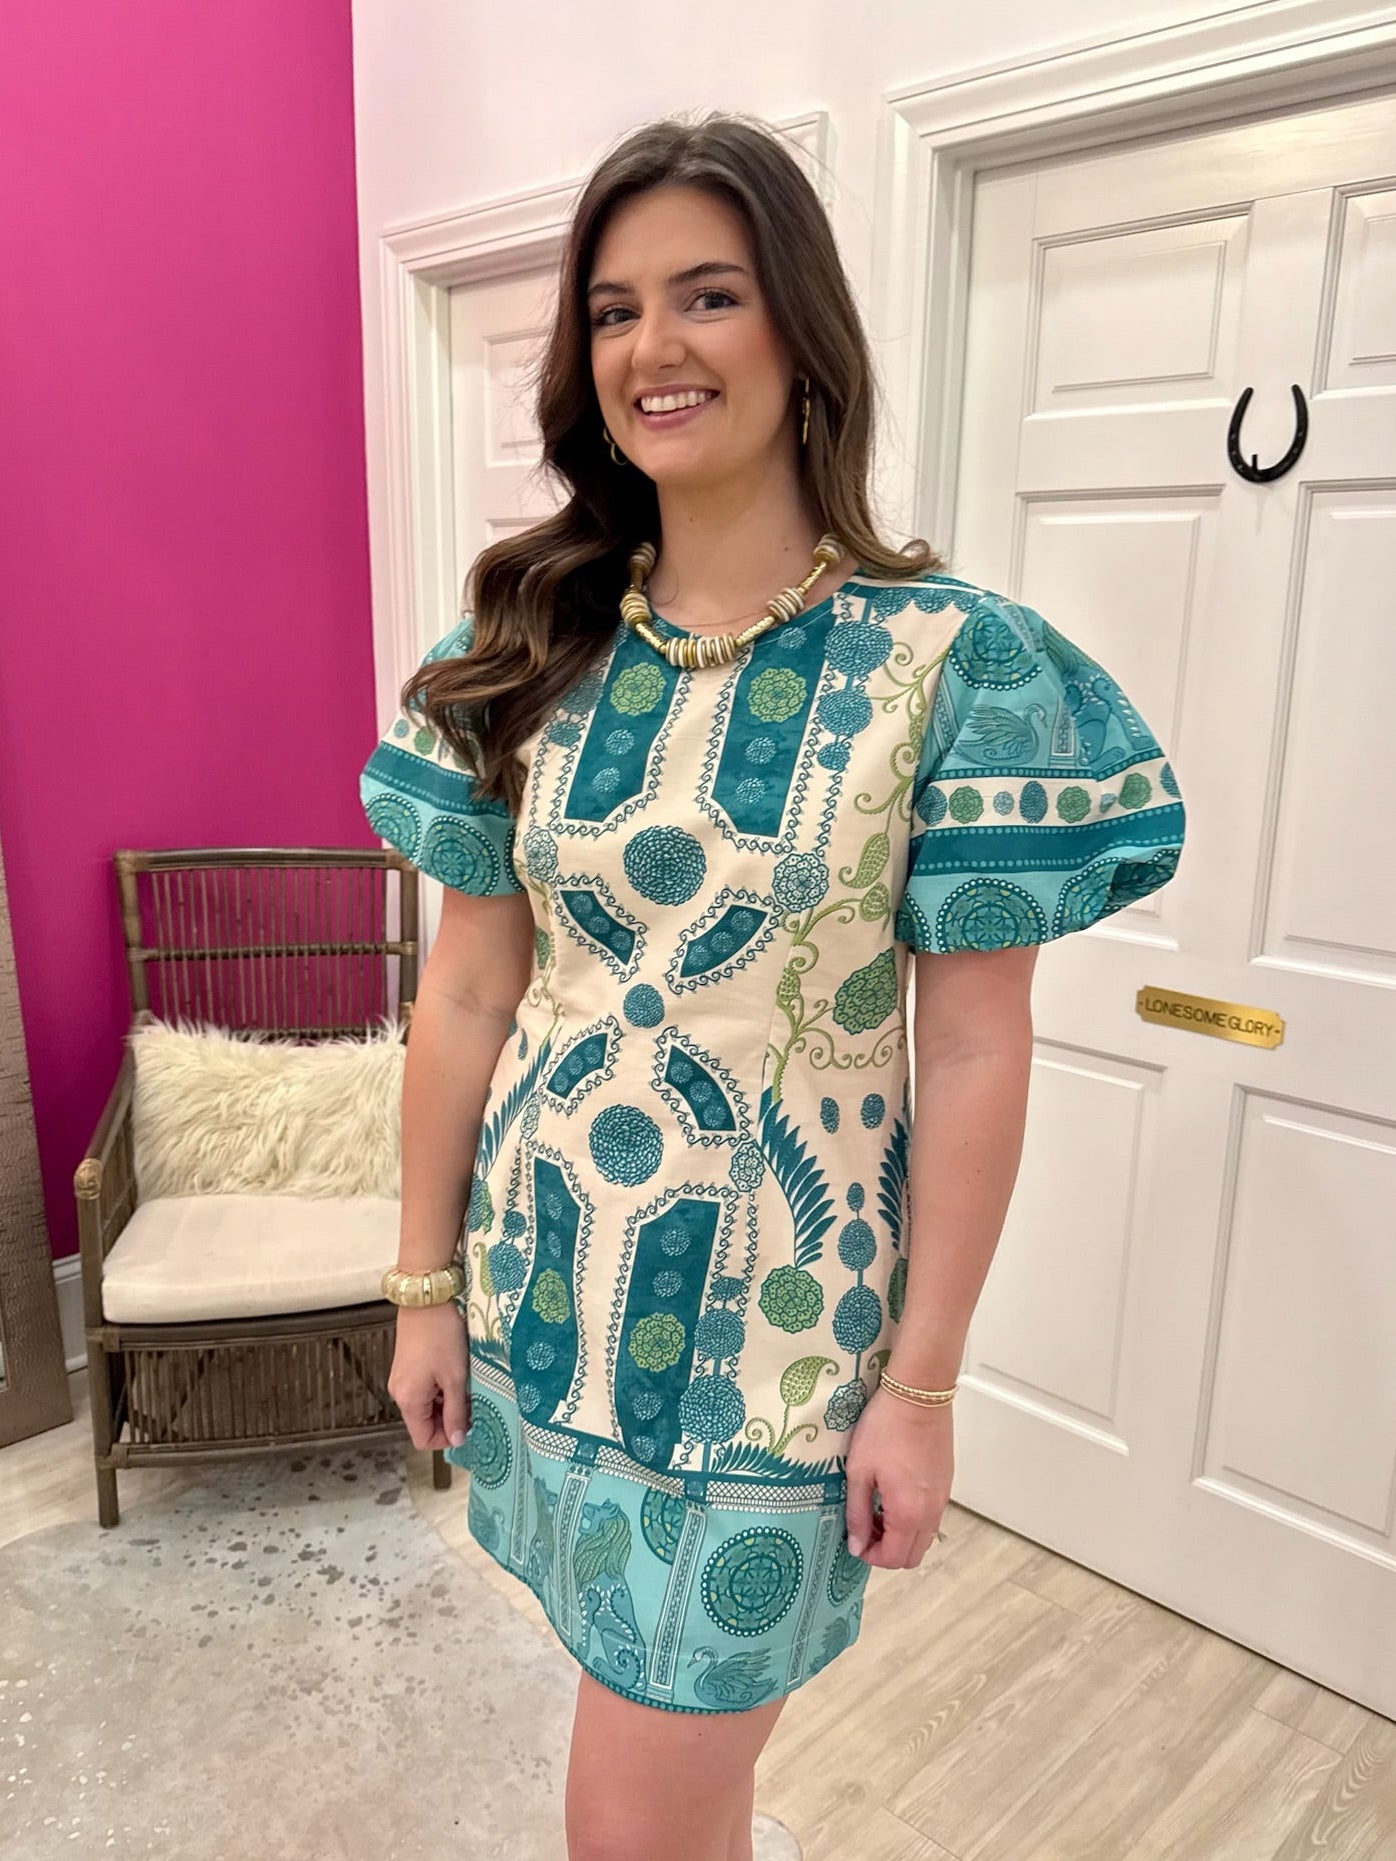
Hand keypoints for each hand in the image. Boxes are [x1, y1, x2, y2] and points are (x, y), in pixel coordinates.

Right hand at [386, 1301, 470, 1451]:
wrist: (427, 1299)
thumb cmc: (441, 1337)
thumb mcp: (454, 1377)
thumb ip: (456, 1412)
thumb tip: (457, 1440)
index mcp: (408, 1400)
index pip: (423, 1439)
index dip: (447, 1438)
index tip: (469, 1427)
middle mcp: (400, 1393)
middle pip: (425, 1423)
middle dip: (450, 1419)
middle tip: (475, 1406)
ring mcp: (402, 1378)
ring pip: (427, 1405)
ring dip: (448, 1402)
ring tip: (469, 1389)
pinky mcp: (407, 1366)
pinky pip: (424, 1389)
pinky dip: (441, 1389)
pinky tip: (458, 1376)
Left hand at [843, 1385, 952, 1567]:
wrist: (919, 1395)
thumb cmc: (884, 1428)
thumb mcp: (859, 1471)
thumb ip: (857, 1513)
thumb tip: (856, 1546)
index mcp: (908, 1513)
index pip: (892, 1558)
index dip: (870, 1556)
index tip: (854, 1539)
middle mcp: (931, 1512)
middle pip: (912, 1556)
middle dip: (886, 1551)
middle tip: (865, 1526)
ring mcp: (942, 1499)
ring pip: (924, 1538)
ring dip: (901, 1535)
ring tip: (878, 1508)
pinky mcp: (946, 1484)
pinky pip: (932, 1517)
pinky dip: (913, 1519)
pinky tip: (894, 1494)